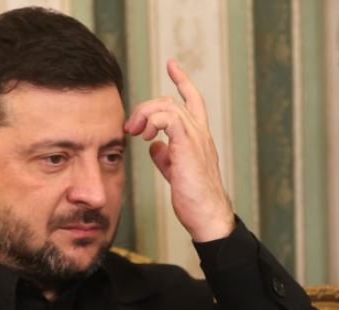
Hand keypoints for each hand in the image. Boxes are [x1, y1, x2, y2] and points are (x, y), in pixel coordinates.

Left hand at [124, 59, 234, 241]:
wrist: (207, 216)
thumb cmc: (193, 199)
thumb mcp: (175, 171)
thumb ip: (165, 156)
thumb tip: (154, 146)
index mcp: (198, 137)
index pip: (192, 100)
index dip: (182, 81)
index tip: (172, 65)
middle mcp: (200, 133)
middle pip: (172, 101)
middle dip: (147, 106)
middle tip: (131, 127)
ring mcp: (196, 138)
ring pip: (168, 106)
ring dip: (145, 114)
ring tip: (135, 132)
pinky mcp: (188, 146)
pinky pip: (169, 118)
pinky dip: (153, 121)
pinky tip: (146, 137)